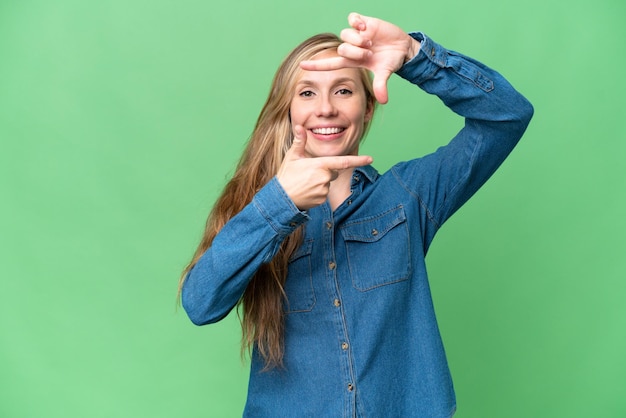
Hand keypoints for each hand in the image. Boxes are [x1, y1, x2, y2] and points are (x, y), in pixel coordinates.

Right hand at [277, 126, 372, 209]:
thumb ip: (299, 141)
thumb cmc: (286, 175)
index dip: (359, 160)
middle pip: (333, 172)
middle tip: (308, 173)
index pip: (344, 161)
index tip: (370, 158)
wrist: (281, 198)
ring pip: (328, 183)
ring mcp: (324, 190)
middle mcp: (325, 178)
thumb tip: (299, 126)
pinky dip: (318, 192)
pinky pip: (324, 193)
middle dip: (325, 171)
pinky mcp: (322, 200)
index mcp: (320, 165)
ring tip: (305, 183)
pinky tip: (307, 191)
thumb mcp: (292, 156)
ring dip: (320, 182)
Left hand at [300, 12, 420, 103]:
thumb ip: (380, 85)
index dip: (316, 65)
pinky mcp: (363, 22)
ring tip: (370, 42)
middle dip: (356, 52)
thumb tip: (383, 101)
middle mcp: (351, 47)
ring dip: (358, 39)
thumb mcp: (384, 73)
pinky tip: (365, 26)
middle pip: (341, 49)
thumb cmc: (390, 61)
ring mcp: (356, 34)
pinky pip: (352, 18)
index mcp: (352, 61)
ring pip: (345, 35)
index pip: (330, 64)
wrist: (401, 47)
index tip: (302, 65)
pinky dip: (356, 21)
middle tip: (370, 53)